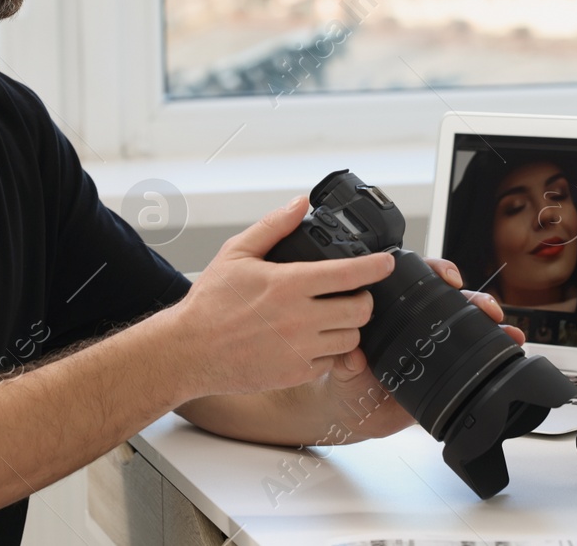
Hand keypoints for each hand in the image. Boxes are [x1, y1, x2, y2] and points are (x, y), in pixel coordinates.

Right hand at [174, 197, 394, 396]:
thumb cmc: (211, 302)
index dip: (375, 266)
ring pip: (352, 338)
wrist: (190, 350)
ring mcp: (300, 349)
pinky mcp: (296, 373)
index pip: (348, 274)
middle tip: (353, 294)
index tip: (386, 262)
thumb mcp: (237, 253)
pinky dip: (330, 350)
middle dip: (363, 299)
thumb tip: (299, 204)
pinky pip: (332, 361)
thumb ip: (273, 226)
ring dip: (349, 326)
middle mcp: (299, 318)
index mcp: (288, 284)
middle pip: (361, 310)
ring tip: (333, 316)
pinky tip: (313, 338)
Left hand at [319, 256, 523, 441]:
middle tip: (487, 307)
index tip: (449, 277)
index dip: (437, 271)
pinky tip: (510, 346)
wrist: (356, 415)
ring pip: (468, 323)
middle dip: (474, 298)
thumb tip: (352, 355)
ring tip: (508, 330)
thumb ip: (346, 363)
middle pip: (452, 299)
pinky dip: (496, 347)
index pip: (417, 278)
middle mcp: (418, 322)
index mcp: (392, 311)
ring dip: (491, 322)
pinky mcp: (447, 368)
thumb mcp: (343, 370)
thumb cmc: (346, 381)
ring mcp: (435, 344)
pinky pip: (475, 354)